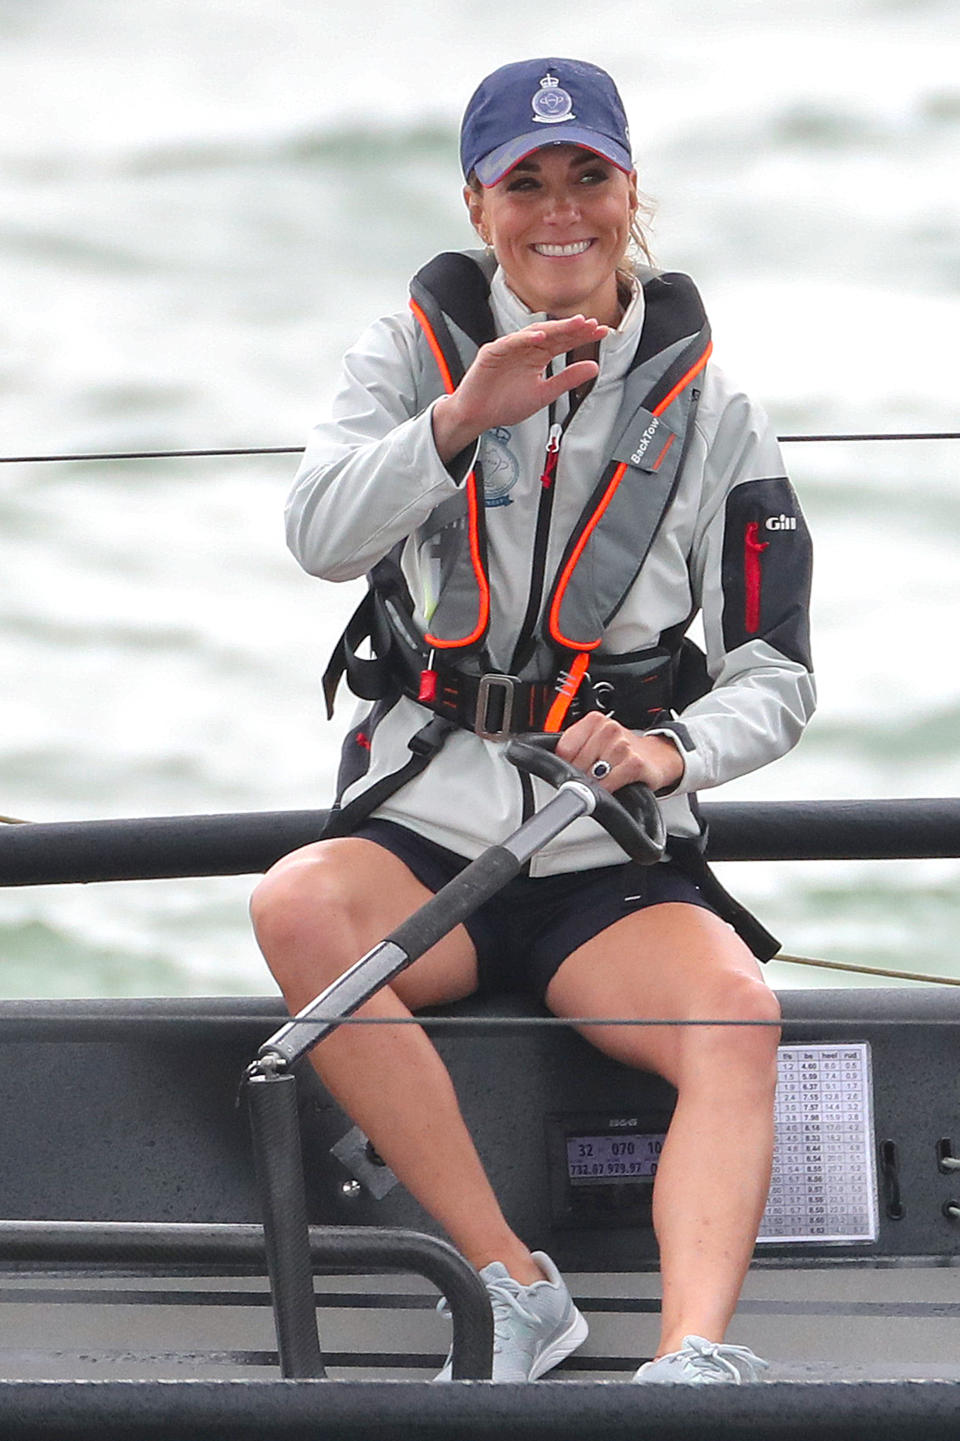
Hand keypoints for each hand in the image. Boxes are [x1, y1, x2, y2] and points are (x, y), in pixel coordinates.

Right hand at [431, 315, 607, 462]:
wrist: (478, 416)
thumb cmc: (505, 405)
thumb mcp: (544, 394)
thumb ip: (568, 380)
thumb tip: (594, 367)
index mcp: (537, 357)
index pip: (563, 342)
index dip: (581, 336)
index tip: (602, 331)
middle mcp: (524, 349)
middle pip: (552, 334)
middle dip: (572, 328)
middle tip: (591, 324)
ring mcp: (508, 348)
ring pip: (532, 334)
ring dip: (553, 328)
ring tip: (572, 325)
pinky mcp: (492, 353)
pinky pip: (509, 343)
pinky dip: (523, 338)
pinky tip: (539, 336)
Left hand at [555, 712, 683, 794]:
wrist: (658, 756)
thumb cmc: (623, 751)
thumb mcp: (597, 741)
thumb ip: (577, 748)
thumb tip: (554, 767)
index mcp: (594, 721)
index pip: (564, 749)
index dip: (565, 764)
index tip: (573, 770)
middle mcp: (608, 729)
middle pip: (576, 764)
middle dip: (580, 776)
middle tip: (592, 777)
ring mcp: (622, 745)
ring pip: (591, 776)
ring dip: (595, 785)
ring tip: (604, 780)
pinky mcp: (634, 764)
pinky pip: (608, 785)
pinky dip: (607, 791)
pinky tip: (614, 786)